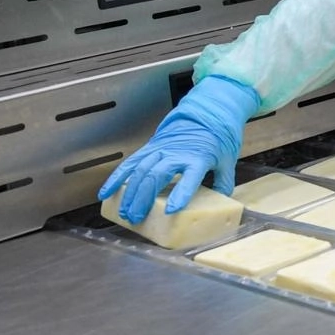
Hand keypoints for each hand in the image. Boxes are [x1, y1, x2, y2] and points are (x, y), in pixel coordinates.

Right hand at [98, 76, 258, 223]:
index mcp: (198, 157)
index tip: (173, 209)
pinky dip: (116, 178)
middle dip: (145, 198)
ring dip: (130, 193)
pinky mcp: (149, 149)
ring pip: (140, 171)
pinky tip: (106, 193)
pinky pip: (129, 163)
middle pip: (157, 175)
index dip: (182, 193)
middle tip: (138, 218)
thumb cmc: (215, 141)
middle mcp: (176, 153)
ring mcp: (160, 150)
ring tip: (125, 213)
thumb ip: (223, 183)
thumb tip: (220, 206)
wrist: (204, 116)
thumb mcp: (227, 161)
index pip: (190, 176)